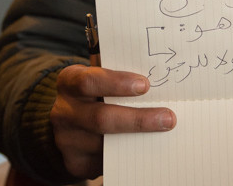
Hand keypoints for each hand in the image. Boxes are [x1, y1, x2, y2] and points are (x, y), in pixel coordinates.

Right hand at [49, 64, 175, 178]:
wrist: (70, 122)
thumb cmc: (95, 91)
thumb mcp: (99, 75)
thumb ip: (119, 71)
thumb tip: (157, 73)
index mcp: (69, 81)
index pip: (88, 81)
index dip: (117, 83)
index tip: (145, 85)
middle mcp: (64, 111)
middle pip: (101, 118)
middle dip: (138, 119)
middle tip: (168, 118)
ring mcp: (67, 140)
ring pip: (105, 144)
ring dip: (138, 140)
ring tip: (164, 133)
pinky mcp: (76, 162)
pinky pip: (106, 162)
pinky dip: (129, 156)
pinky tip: (148, 149)